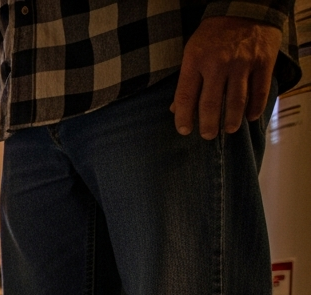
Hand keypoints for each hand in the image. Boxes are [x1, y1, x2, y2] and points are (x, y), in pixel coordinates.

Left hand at [172, 16, 281, 138]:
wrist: (245, 9)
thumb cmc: (214, 34)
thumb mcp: (192, 51)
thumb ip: (187, 80)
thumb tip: (176, 109)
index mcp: (196, 60)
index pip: (186, 96)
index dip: (183, 117)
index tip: (184, 130)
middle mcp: (218, 63)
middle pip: (211, 103)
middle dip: (208, 125)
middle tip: (207, 135)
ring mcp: (242, 63)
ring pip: (236, 101)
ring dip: (232, 121)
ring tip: (229, 130)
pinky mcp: (263, 62)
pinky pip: (260, 91)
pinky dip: (255, 108)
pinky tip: (250, 117)